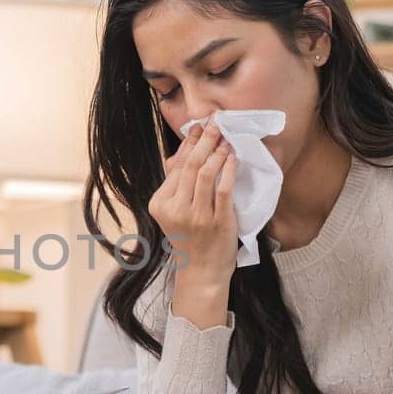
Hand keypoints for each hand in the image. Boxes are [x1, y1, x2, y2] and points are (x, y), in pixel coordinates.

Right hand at [151, 119, 238, 279]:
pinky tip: (233, 158)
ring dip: (217, 152)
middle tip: (216, 123)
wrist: (202, 270)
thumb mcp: (174, 211)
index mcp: (159, 204)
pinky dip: (228, 169)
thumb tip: (187, 149)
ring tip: (226, 138)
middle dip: (205, 140)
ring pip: (206, 173)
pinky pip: (223, 188)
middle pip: (190, 166)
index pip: (176, 166)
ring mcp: (196, 216)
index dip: (188, 143)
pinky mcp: (217, 221)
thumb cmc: (190, 238)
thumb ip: (177, 183)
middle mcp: (175, 209)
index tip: (199, 126)